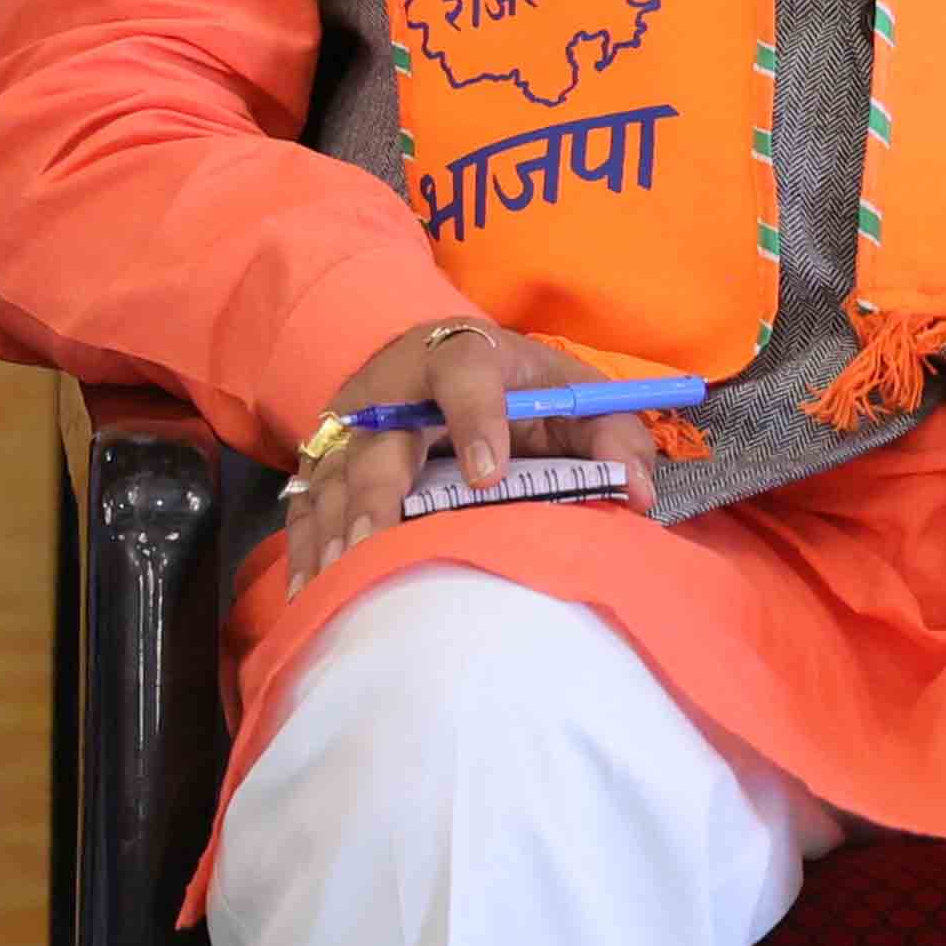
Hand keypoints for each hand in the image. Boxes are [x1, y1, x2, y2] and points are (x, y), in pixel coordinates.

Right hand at [279, 318, 662, 590]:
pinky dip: (305, 544)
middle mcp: (395, 384)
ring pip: (333, 472)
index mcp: (465, 356)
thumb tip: (640, 493)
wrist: (443, 358)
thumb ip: (615, 435)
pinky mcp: (325, 451)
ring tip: (337, 580)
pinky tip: (311, 589)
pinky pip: (306, 498)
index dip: (475, 421)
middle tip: (379, 544)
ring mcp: (351, 420)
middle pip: (379, 436)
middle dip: (376, 491)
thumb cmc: (520, 387)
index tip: (486, 476)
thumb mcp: (574, 393)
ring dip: (332, 527)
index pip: (465, 374)